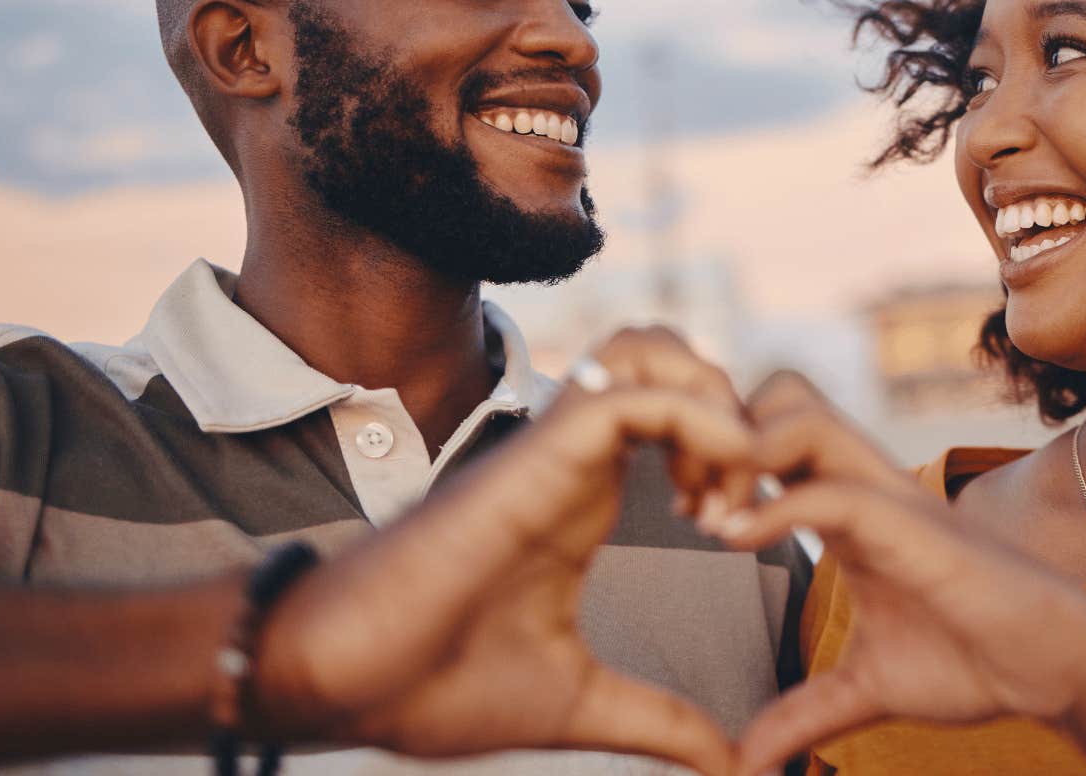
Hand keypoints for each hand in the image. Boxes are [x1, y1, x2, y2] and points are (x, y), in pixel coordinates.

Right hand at [253, 327, 753, 772]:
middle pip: (670, 357)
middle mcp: (573, 457)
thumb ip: (657, 723)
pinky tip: (705, 493)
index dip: (733, 452)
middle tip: (742, 501)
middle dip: (733, 411)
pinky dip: (691, 419)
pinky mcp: (533, 453)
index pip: (673, 411)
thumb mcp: (579, 705)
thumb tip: (727, 765)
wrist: (339, 681)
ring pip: (651, 351)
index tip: (746, 532)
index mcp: (585, 496)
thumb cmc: (432, 684)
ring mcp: (552, 447)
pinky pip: (630, 392)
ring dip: (712, 403)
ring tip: (722, 491)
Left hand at [717, 372, 1085, 775]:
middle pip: (779, 398)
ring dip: (740, 454)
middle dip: (720, 433)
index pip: (773, 439)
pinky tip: (732, 537)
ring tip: (704, 517)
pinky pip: (830, 490)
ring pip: (800, 418)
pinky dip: (773, 506)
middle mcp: (864, 486)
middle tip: (685, 500)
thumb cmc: (975, 663)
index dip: (720, 458)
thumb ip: (805, 714)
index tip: (681, 512)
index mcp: (848, 509)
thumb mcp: (866, 690)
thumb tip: (747, 763)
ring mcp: (888, 498)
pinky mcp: (910, 525)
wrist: (1052, 670)